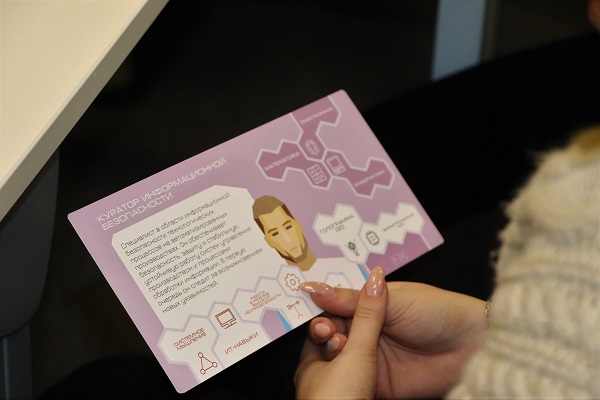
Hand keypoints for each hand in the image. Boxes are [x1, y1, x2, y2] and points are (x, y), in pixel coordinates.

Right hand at [295, 276, 486, 398]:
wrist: (471, 348)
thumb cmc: (437, 312)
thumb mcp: (392, 300)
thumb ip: (352, 299)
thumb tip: (314, 287)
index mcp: (368, 304)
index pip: (334, 304)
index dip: (319, 305)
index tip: (304, 305)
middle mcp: (366, 329)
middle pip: (332, 329)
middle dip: (322, 329)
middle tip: (323, 331)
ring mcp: (370, 355)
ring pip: (338, 354)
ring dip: (330, 350)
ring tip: (334, 346)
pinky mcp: (375, 381)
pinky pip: (352, 377)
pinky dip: (341, 374)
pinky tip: (337, 367)